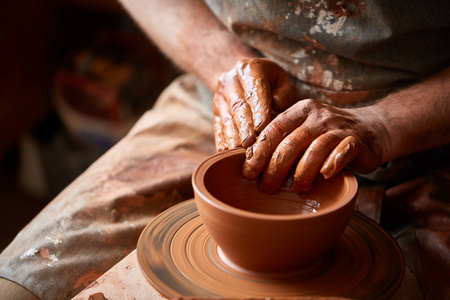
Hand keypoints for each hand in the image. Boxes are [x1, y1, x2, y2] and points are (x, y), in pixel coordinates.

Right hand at [213, 58, 297, 150]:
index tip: (262, 127)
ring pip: (226, 120)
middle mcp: (230, 82)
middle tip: (251, 144)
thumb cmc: (271, 83)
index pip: (254, 90)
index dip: (258, 109)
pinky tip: (228, 155)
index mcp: (249, 69)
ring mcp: (219, 97)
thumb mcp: (282, 81)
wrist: (244, 77)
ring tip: (241, 153)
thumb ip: (284, 94)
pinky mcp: (215, 112)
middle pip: (238, 107)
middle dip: (245, 127)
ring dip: (234, 138)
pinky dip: (223, 143)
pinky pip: (218, 129)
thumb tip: (276, 107)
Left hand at [242, 99, 387, 192]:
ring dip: (301, 174)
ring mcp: (338, 128)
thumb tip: (251, 165)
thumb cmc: (327, 136)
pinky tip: (323, 177)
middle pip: (290, 143)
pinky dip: (331, 166)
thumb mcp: (303, 131)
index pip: (273, 130)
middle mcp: (317, 116)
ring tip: (295, 188)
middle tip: (266, 187)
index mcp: (299, 111)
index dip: (259, 152)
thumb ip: (283, 141)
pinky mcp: (356, 141)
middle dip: (275, 169)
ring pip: (314, 151)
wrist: (371, 129)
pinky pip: (341, 153)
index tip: (248, 172)